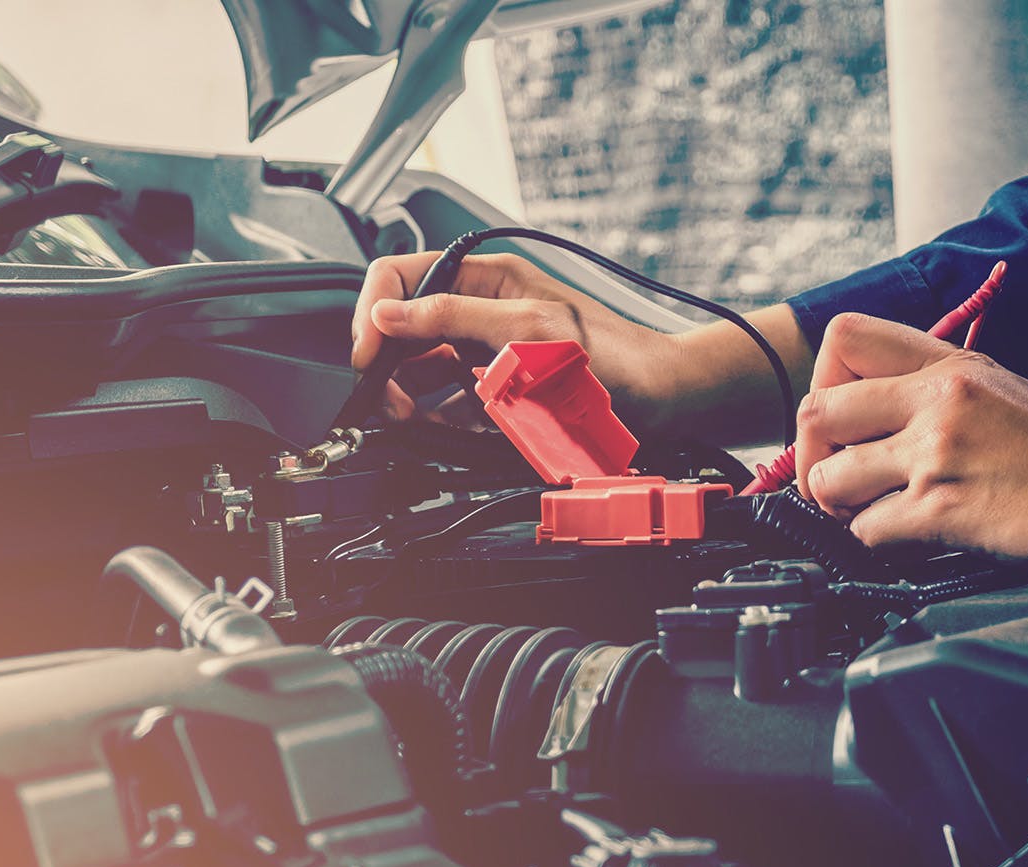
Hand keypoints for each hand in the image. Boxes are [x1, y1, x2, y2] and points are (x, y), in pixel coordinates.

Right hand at [350, 252, 681, 429]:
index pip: (403, 278)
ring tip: (404, 415)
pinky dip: (435, 415)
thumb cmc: (613, 355)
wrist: (660, 398)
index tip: (367, 352)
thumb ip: (454, 315)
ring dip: (405, 392)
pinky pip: (450, 402)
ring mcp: (488, 352)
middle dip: (385, 360)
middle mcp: (482, 311)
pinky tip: (434, 426)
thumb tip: (389, 312)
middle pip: (406, 328)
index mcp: (486, 278)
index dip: (374, 312)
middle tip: (381, 396)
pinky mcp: (499, 391)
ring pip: (422, 369)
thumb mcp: (527, 327)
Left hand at [793, 313, 1027, 566]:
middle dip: (812, 454)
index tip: (839, 416)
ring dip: (838, 504)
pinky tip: (903, 535)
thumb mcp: (995, 384)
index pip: (844, 338)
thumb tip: (868, 407)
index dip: (824, 380)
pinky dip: (874, 539)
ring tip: (867, 509)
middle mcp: (936, 401)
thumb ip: (930, 385)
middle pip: (816, 412)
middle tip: (836, 475)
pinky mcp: (942, 509)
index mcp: (948, 364)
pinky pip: (867, 529)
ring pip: (830, 478)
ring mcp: (936, 454)